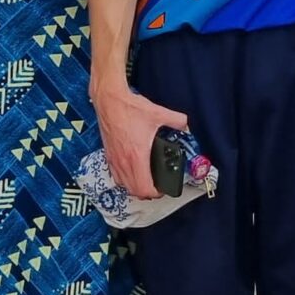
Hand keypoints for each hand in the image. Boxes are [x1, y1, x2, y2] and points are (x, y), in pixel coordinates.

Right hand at [93, 80, 187, 199]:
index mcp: (137, 156)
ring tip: (145, 182)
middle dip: (147, 193)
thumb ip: (176, 119)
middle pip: (134, 192)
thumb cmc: (129, 108)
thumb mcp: (158, 113)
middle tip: (157, 186)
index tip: (163, 188)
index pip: (144, 188)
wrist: (109, 101)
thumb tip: (186, 124)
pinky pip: (115, 176)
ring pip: (123, 186)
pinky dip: (124, 180)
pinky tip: (131, 172)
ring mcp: (114, 160)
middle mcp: (124, 161)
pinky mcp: (108, 155)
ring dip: (135, 188)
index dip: (156, 192)